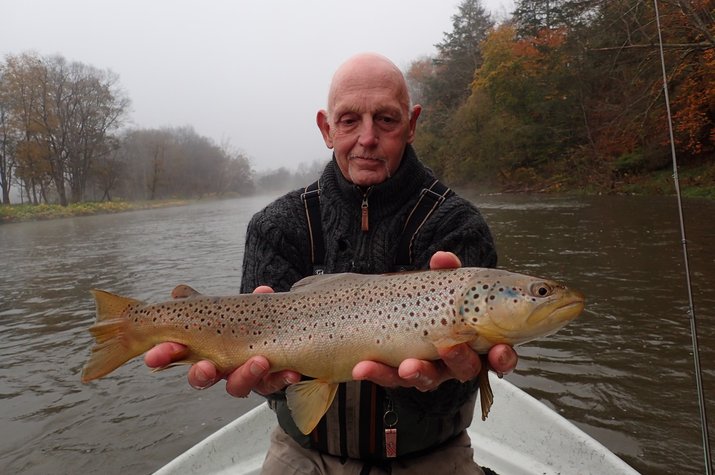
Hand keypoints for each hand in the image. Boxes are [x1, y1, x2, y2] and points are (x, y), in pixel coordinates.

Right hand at [143, 285, 300, 396]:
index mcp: (200, 351)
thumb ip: (202, 301)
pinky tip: (291, 372)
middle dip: (201, 374)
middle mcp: (219, 368)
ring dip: (246, 374)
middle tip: (206, 366)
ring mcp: (242, 377)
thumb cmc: (237, 325)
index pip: (176, 357)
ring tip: (259, 361)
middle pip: (203, 379)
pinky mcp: (268, 381)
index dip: (164, 358)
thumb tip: (179, 290)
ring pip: (238, 386)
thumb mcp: (218, 310)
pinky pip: (273, 384)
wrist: (274, 334)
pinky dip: (282, 378)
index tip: (155, 355)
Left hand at [352, 251, 518, 390]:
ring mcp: (430, 370)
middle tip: (448, 347)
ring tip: (406, 366)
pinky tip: (363, 366)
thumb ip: (446, 273)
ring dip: (417, 372)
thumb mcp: (445, 286)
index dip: (503, 358)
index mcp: (478, 343)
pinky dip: (378, 371)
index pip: (498, 357)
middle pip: (464, 369)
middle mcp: (457, 362)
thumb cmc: (439, 300)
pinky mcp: (402, 375)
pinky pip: (391, 377)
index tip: (500, 351)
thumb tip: (442, 258)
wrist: (401, 312)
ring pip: (427, 378)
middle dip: (458, 360)